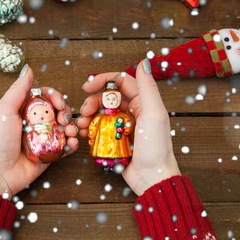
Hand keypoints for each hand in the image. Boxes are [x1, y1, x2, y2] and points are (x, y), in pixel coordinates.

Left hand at [0, 65, 78, 194]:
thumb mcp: (4, 110)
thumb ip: (18, 90)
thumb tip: (28, 69)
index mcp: (22, 110)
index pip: (44, 96)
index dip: (54, 96)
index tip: (58, 102)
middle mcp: (33, 123)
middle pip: (57, 111)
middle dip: (65, 112)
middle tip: (64, 119)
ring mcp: (42, 139)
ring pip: (64, 128)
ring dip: (72, 127)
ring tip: (71, 132)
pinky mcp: (49, 155)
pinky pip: (65, 147)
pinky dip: (72, 144)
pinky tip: (72, 143)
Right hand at [76, 60, 180, 195]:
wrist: (153, 177)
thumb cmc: (157, 147)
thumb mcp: (154, 113)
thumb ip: (148, 87)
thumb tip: (143, 62)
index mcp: (143, 101)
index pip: (120, 82)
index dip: (102, 80)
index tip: (87, 86)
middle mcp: (132, 111)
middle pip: (106, 98)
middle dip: (92, 102)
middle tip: (84, 112)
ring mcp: (122, 126)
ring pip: (100, 114)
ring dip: (88, 117)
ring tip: (82, 126)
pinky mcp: (114, 141)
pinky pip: (98, 130)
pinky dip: (89, 130)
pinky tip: (84, 134)